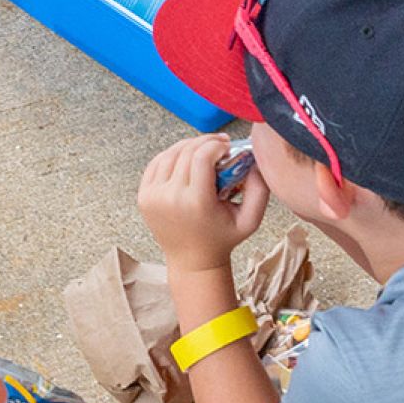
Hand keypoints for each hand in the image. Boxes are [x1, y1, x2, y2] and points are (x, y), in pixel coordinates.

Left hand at [138, 134, 270, 273]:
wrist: (192, 261)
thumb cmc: (222, 239)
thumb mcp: (250, 220)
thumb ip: (260, 190)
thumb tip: (256, 161)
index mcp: (196, 202)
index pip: (201, 157)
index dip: (216, 144)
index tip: (227, 146)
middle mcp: (170, 198)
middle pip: (186, 152)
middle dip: (205, 141)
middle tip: (219, 144)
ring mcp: (153, 197)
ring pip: (170, 154)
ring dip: (188, 146)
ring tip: (203, 149)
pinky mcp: (143, 196)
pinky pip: (156, 163)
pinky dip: (171, 155)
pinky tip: (185, 158)